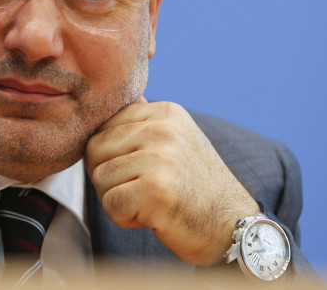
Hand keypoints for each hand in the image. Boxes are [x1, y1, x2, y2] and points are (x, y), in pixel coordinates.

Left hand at [84, 99, 258, 264]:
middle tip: (142, 189)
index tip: (143, 170)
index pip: (103, 127)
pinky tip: (152, 216)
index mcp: (164, 112)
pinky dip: (124, 217)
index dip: (112, 156)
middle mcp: (162, 129)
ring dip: (117, 199)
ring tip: (150, 201)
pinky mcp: (156, 189)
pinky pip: (110, 203)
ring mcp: (160, 157)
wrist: (232, 226)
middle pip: (95, 150)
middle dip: (109, 177)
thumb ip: (142, 122)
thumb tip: (104, 100)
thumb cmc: (194, 187)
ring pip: (99, 178)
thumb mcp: (175, 139)